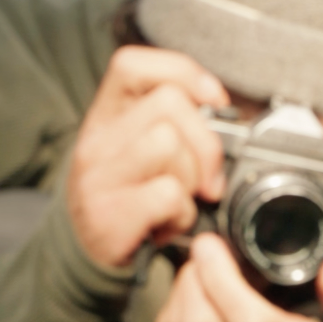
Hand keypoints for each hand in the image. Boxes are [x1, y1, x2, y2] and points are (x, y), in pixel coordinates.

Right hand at [67, 46, 228, 268]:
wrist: (91, 255)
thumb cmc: (132, 199)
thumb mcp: (144, 154)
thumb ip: (177, 127)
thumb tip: (231, 120)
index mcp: (107, 115)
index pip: (133, 65)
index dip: (183, 73)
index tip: (213, 103)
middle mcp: (97, 138)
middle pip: (169, 104)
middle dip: (205, 141)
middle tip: (208, 178)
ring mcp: (99, 174)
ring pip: (170, 144)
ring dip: (191, 179)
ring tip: (180, 200)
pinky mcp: (108, 212)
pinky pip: (168, 194)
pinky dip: (182, 213)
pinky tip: (170, 223)